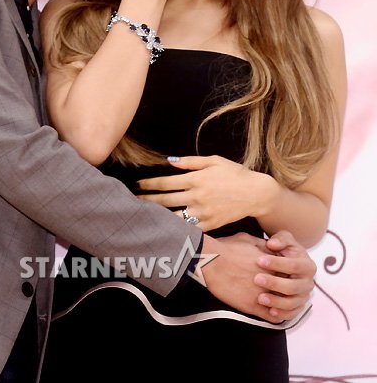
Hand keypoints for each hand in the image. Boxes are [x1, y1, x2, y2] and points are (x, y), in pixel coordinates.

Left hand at [137, 155, 276, 229]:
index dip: (149, 184)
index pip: (165, 182)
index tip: (138, 185)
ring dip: (158, 216)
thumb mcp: (213, 161)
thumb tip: (170, 160)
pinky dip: (176, 229)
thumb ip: (190, 161)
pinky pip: (189, 229)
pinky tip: (165, 229)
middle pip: (165, 200)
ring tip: (145, 216)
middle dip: (147, 200)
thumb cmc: (235, 174)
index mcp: (196, 179)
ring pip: (174, 216)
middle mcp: (197, 196)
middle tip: (134, 201)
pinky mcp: (210, 224)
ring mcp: (203, 212)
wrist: (256, 193)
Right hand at [196, 231, 314, 322]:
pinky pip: (272, 317)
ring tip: (279, 304)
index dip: (288, 275)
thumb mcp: (248, 239)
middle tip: (283, 290)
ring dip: (283, 305)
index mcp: (273, 263)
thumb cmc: (226, 248)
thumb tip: (271, 248)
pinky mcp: (253, 306)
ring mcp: (264, 294)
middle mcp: (272, 280)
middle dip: (287, 290)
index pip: (291, 273)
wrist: (210, 261)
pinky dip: (274, 316)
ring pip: (284, 305)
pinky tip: (271, 312)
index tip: (285, 276)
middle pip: (290, 290)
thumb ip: (263, 245)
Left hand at [253, 230, 316, 319]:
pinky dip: (282, 314)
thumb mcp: (284, 240)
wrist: (285, 265)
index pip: (294, 265)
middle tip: (256, 279)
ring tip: (260, 298)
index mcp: (308, 265)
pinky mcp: (298, 307)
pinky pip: (292, 314)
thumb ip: (280, 239)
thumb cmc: (284, 250)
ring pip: (292, 303)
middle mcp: (308, 283)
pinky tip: (270, 311)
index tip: (259, 260)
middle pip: (293, 286)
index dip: (277, 263)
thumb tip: (273, 244)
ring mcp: (304, 296)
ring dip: (276, 301)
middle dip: (274, 283)